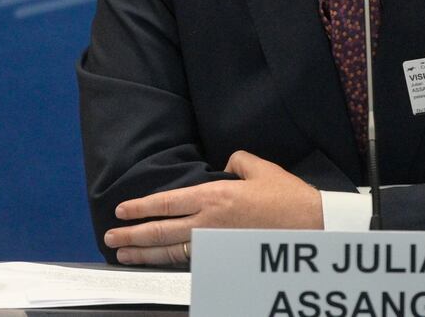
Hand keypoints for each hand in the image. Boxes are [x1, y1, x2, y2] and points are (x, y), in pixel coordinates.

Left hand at [104, 151, 322, 264]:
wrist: (313, 228)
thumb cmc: (287, 197)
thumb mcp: (259, 168)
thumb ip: (235, 161)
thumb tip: (224, 165)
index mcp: (214, 196)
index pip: (167, 203)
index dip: (141, 207)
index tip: (121, 211)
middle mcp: (209, 222)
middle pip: (161, 231)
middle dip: (133, 235)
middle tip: (111, 237)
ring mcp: (216, 244)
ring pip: (171, 251)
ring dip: (145, 254)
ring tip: (124, 254)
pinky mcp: (226, 260)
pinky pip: (191, 263)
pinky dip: (170, 263)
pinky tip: (157, 264)